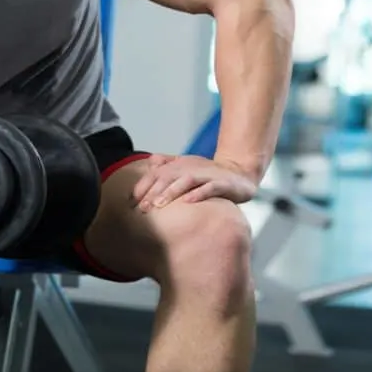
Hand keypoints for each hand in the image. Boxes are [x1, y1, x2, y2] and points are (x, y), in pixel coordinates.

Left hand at [132, 154, 257, 212]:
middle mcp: (190, 167)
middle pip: (168, 177)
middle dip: (153, 192)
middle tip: (142, 207)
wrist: (239, 172)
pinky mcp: (223, 183)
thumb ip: (166, 165)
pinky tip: (188, 202)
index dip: (143, 186)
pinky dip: (199, 194)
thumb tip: (147, 165)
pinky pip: (210, 188)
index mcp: (179, 165)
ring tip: (159, 204)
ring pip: (185, 181)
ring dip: (171, 192)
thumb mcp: (185, 167)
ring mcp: (207, 174)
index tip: (132, 201)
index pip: (156, 174)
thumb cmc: (207, 173)